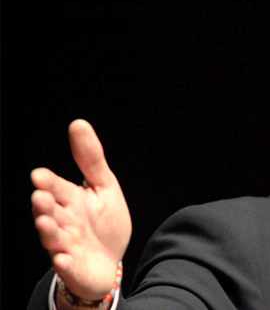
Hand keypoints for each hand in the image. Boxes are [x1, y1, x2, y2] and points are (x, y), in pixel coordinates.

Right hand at [31, 119, 131, 301]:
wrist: (109, 261)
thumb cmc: (104, 223)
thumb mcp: (104, 186)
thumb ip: (91, 159)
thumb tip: (78, 124)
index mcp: (71, 201)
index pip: (57, 188)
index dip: (49, 183)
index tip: (39, 175)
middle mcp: (64, 223)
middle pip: (52, 212)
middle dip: (45, 205)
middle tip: (41, 196)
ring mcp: (67, 246)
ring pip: (54, 238)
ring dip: (49, 231)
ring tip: (46, 223)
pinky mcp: (74, 266)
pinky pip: (67, 265)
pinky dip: (64, 262)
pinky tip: (62, 257)